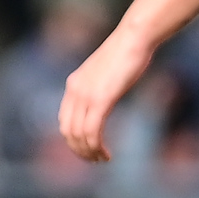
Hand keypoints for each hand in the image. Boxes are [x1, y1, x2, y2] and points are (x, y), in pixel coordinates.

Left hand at [58, 29, 154, 163]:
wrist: (133, 37)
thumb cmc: (126, 51)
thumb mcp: (106, 71)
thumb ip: (99, 85)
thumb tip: (105, 94)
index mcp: (73, 84)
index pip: (64, 121)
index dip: (74, 140)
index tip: (88, 149)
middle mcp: (74, 91)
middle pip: (68, 132)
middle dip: (80, 151)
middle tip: (95, 160)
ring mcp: (86, 95)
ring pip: (80, 135)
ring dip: (89, 152)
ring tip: (102, 159)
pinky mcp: (101, 99)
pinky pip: (93, 131)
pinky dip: (97, 147)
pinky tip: (107, 153)